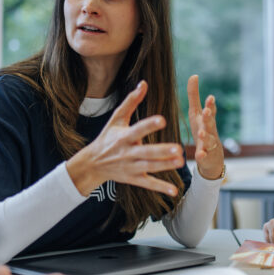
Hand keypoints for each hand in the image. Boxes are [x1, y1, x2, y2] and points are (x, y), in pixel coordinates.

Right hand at [66, 81, 184, 196]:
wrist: (92, 164)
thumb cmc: (107, 137)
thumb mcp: (116, 119)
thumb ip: (131, 101)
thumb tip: (144, 83)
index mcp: (124, 136)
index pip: (138, 129)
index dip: (149, 125)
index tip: (162, 120)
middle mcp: (127, 152)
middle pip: (146, 152)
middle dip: (162, 151)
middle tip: (178, 148)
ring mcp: (131, 167)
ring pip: (150, 167)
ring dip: (165, 166)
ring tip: (181, 161)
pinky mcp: (134, 178)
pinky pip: (148, 183)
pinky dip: (160, 188)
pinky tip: (174, 191)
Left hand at [187, 75, 223, 179]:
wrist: (211, 157)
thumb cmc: (202, 130)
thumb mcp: (196, 113)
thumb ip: (194, 96)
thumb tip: (194, 75)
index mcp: (207, 119)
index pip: (210, 110)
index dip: (210, 104)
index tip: (210, 97)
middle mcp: (210, 130)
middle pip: (210, 123)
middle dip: (208, 117)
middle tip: (206, 111)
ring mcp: (209, 143)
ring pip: (208, 139)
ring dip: (205, 136)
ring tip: (200, 133)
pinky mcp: (206, 155)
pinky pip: (204, 156)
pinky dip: (202, 155)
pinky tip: (200, 155)